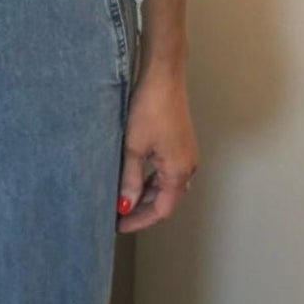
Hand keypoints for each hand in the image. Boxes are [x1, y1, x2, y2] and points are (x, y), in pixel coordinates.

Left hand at [117, 59, 200, 232]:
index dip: (139, 221)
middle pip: (165, 200)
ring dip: (145, 195)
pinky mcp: (180, 145)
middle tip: (116, 215)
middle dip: (141, 210)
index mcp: (179, 171)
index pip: (161, 210)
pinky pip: (167, 172)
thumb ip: (129, 179)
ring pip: (166, 186)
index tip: (119, 226)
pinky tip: (134, 179)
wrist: (164, 77)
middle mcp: (187, 167)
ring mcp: (186, 156)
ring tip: (121, 200)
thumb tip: (125, 205)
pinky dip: (151, 181)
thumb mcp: (134, 147)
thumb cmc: (150, 109)